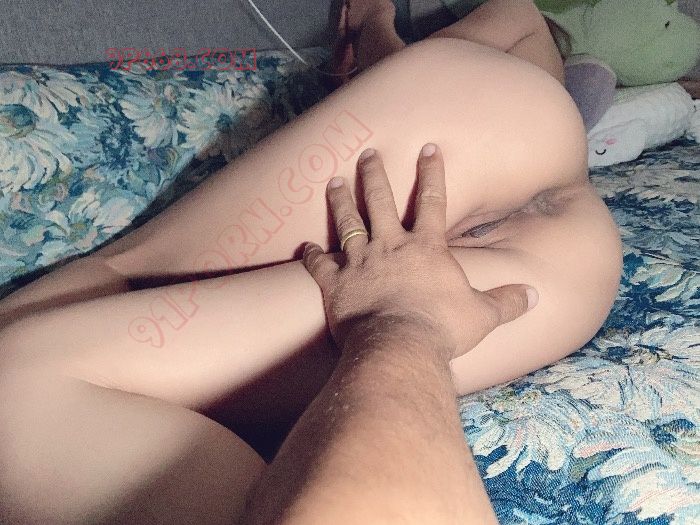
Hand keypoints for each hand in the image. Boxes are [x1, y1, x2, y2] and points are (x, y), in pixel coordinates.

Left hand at [302, 143, 537, 359]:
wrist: (398, 346)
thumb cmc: (442, 329)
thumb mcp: (482, 315)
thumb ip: (506, 302)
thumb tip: (535, 296)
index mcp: (425, 248)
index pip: (431, 200)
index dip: (431, 173)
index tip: (429, 147)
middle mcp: (390, 247)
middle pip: (381, 202)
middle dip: (374, 175)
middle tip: (366, 154)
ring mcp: (360, 263)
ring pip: (348, 223)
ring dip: (341, 202)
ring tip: (333, 182)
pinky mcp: (337, 285)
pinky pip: (321, 266)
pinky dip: (313, 257)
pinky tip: (306, 248)